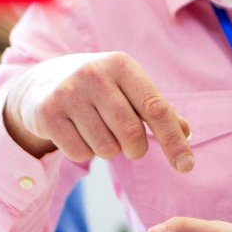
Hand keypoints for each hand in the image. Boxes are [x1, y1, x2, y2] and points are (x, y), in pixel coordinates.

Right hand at [2, 52, 192, 171]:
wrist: (44, 82)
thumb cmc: (101, 89)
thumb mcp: (130, 89)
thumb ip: (158, 109)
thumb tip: (186, 131)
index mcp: (121, 65)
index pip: (156, 108)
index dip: (173, 141)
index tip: (187, 167)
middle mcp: (94, 74)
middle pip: (131, 134)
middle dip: (136, 149)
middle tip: (130, 145)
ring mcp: (67, 93)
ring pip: (106, 149)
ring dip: (108, 150)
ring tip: (97, 130)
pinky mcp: (47, 114)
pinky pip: (79, 154)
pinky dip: (85, 152)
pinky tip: (76, 133)